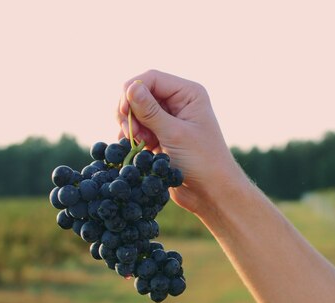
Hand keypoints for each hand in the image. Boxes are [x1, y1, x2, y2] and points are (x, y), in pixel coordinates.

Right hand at [117, 70, 243, 213]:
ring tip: (139, 143)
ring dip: (130, 126)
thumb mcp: (175, 134)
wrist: (212, 192)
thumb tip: (130, 88)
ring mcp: (168, 119)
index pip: (151, 78)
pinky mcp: (160, 135)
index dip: (132, 91)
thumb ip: (150, 111)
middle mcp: (178, 102)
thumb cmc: (203, 162)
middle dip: (130, 112)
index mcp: (188, 93)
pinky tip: (137, 149)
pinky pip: (137, 128)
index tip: (123, 112)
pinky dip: (132, 137)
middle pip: (140, 93)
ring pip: (135, 112)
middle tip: (132, 133)